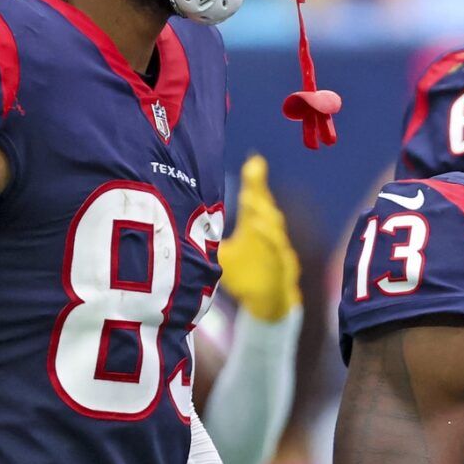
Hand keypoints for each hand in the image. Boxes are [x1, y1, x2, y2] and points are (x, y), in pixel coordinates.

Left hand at [217, 155, 300, 321]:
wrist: (270, 303)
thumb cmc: (247, 276)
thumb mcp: (224, 256)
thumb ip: (210, 241)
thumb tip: (181, 227)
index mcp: (256, 228)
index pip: (255, 199)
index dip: (255, 180)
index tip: (254, 160)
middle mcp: (268, 234)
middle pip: (265, 205)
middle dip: (259, 185)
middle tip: (254, 166)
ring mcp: (277, 249)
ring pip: (273, 224)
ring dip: (262, 209)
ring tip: (250, 195)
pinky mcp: (281, 266)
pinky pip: (276, 249)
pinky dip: (268, 237)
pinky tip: (257, 227)